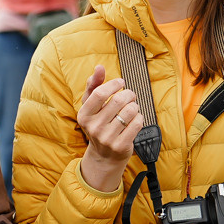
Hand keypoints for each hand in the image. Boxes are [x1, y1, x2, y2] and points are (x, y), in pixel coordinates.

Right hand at [75, 65, 143, 191]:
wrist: (104, 155)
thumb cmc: (99, 123)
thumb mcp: (91, 106)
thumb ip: (94, 85)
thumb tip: (99, 67)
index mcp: (84, 115)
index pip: (99, 93)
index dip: (113, 84)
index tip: (121, 83)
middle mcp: (93, 127)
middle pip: (118, 100)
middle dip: (128, 94)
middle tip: (130, 96)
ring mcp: (107, 138)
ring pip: (130, 111)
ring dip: (135, 106)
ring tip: (132, 108)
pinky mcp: (121, 146)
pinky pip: (137, 123)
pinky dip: (139, 117)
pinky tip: (135, 119)